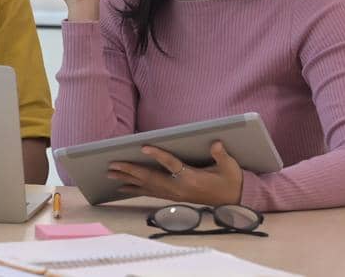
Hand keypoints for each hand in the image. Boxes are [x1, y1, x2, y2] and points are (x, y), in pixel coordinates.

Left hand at [107, 142, 244, 206]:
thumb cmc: (230, 181)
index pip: (172, 164)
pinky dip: (135, 189)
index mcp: (192, 178)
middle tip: (112, 165)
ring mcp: (174, 194)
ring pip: (147, 187)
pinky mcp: (173, 197)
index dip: (158, 155)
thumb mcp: (230, 167)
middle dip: (130, 171)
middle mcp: (179, 188)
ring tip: (110, 175)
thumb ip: (221, 155)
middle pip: (151, 178)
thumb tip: (216, 142)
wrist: (233, 202)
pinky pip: (150, 193)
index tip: (144, 146)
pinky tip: (122, 188)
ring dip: (128, 180)